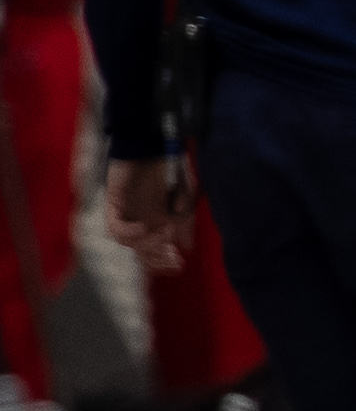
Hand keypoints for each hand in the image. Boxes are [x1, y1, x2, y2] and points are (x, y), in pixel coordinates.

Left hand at [101, 156, 186, 271]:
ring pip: (130, 243)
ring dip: (146, 244)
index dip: (165, 260)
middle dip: (157, 258)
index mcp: (157, 219)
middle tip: (172, 260)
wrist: (150, 146)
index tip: (179, 264)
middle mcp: (140, 219)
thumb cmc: (169, 167)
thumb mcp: (185, 196)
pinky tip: (144, 227)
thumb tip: (187, 246)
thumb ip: (186, 221)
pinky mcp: (114, 206)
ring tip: (161, 237)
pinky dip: (129, 233)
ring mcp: (126, 214)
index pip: (157, 248)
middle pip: (143, 250)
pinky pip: (116, 228)